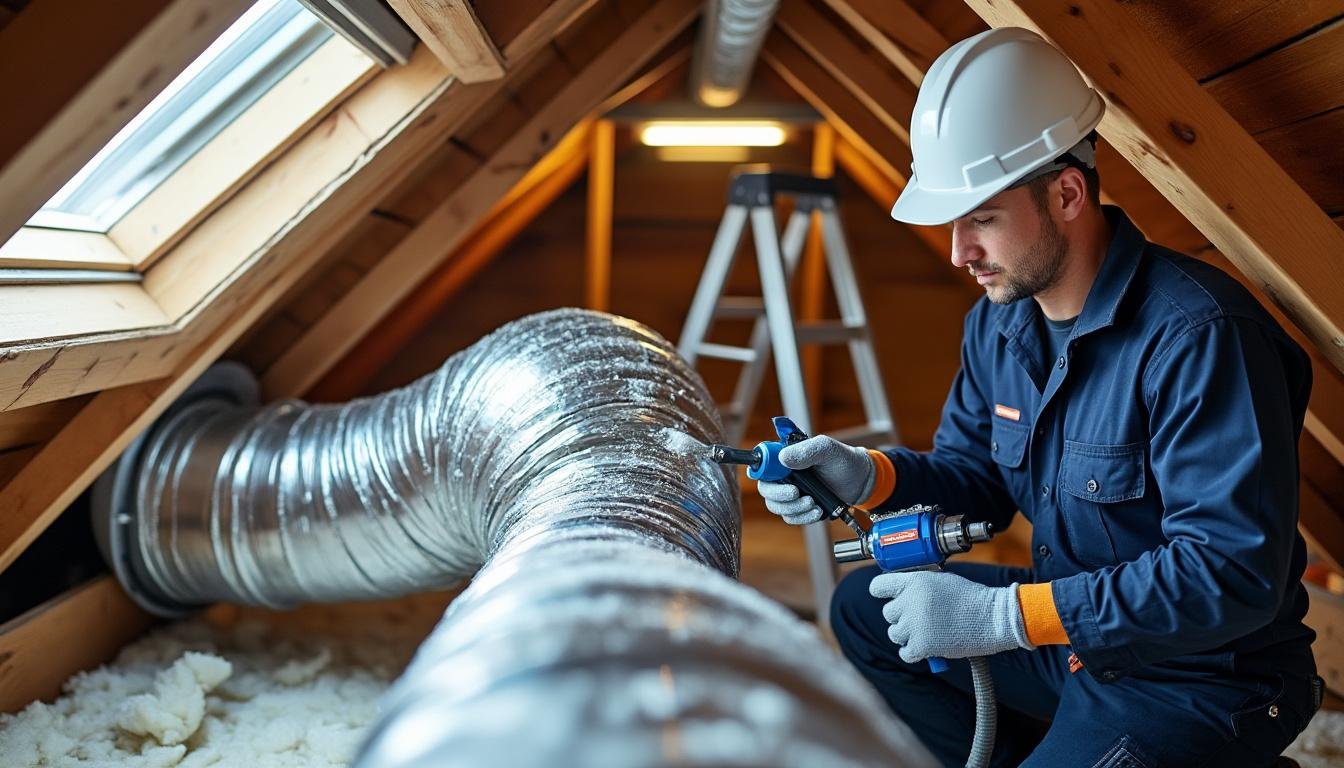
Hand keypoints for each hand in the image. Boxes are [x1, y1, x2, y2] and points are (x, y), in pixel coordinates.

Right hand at [755, 435, 874, 524]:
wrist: (862, 483)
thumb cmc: (845, 461)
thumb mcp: (828, 449)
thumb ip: (806, 450)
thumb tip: (783, 459)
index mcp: (787, 457)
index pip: (762, 464)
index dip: (763, 471)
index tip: (781, 477)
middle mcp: (785, 475)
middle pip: (765, 489)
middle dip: (779, 495)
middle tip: (797, 494)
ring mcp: (791, 492)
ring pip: (776, 506)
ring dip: (793, 508)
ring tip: (813, 503)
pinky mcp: (799, 508)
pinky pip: (790, 517)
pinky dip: (802, 517)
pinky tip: (817, 511)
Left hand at [868, 570, 1032, 662]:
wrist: (993, 618)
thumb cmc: (972, 598)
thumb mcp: (942, 580)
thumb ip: (918, 585)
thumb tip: (900, 592)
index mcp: (914, 581)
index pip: (878, 586)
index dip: (881, 591)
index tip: (886, 596)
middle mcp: (910, 602)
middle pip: (888, 613)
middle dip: (901, 617)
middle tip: (919, 619)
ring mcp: (915, 625)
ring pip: (894, 633)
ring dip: (907, 635)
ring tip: (926, 632)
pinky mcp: (922, 645)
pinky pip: (905, 652)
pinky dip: (913, 652)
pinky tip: (924, 647)